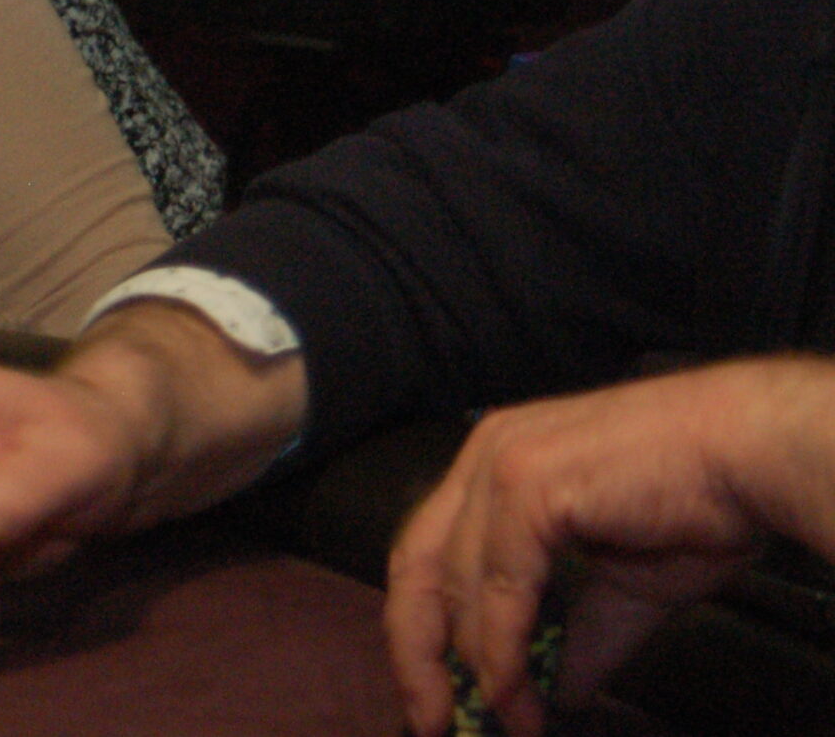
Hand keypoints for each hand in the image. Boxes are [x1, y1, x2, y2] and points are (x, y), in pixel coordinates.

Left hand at [384, 359, 834, 736]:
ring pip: (452, 582)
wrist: (750, 455)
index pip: (429, 552)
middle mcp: (483, 456)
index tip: (435, 694)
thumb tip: (560, 689)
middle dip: (415, 652)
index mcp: (495, 465)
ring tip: (504, 722)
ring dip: (473, 667)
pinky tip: (512, 692)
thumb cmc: (701, 503)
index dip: (422, 628)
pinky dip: (500, 648)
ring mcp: (499, 464)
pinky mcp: (526, 483)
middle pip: (413, 566)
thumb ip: (583, 632)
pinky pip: (498, 585)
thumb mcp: (630, 584)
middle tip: (434, 722)